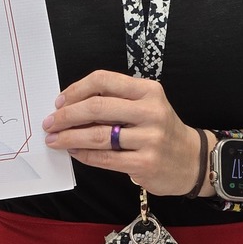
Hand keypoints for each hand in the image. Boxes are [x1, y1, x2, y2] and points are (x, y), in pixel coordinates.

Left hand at [42, 69, 201, 195]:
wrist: (193, 160)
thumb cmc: (161, 129)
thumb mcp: (147, 104)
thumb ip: (116, 100)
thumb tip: (71, 104)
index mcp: (148, 90)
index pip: (104, 80)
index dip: (76, 89)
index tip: (60, 101)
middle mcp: (150, 111)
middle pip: (97, 107)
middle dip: (67, 115)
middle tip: (50, 122)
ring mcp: (149, 138)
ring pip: (98, 135)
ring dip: (70, 137)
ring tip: (54, 140)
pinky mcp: (145, 163)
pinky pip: (105, 158)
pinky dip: (84, 155)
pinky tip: (74, 152)